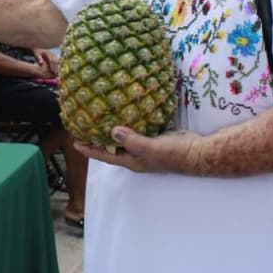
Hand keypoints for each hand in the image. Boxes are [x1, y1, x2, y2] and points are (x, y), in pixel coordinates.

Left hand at [34, 49, 58, 76]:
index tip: (52, 71)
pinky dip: (58, 65)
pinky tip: (58, 70)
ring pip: (57, 61)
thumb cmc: (37, 53)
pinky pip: (57, 61)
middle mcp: (52, 53)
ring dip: (57, 67)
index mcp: (47, 53)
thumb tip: (41, 63)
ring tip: (57, 73)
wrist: (38, 49)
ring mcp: (54, 54)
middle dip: (56, 67)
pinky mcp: (54, 56)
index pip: (51, 60)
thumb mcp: (36, 54)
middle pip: (55, 61)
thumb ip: (39, 58)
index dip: (52, 65)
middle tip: (55, 73)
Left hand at [74, 127, 200, 173]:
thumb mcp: (151, 149)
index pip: (106, 156)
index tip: (76, 143)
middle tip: (84, 126)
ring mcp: (145, 146)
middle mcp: (135, 155)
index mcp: (132, 160)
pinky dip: (129, 122)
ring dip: (112, 129)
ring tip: (100, 117)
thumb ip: (132, 141)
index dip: (90, 150)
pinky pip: (137, 129)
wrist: (197, 151)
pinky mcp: (154, 136)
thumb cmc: (174, 154)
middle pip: (112, 147)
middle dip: (98, 138)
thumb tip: (112, 131)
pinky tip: (124, 111)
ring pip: (124, 137)